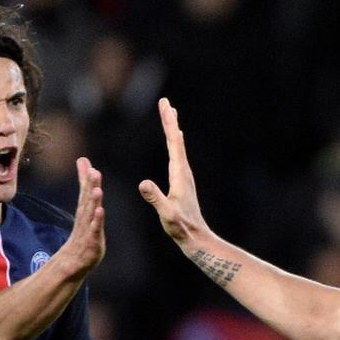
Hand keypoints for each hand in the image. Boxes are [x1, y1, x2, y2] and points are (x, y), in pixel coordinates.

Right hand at [58, 157, 105, 277]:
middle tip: (93, 171)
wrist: (73, 262)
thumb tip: (82, 165)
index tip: (85, 162)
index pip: (84, 192)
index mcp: (84, 211)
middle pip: (87, 201)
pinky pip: (95, 231)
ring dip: (93, 202)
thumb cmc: (82, 233)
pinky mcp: (92, 242)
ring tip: (97, 190)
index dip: (86, 178)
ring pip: (90, 215)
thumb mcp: (84, 210)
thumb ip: (84, 186)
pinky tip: (100, 211)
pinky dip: (97, 221)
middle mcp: (84, 218)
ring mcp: (87, 230)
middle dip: (90, 186)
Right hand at [139, 98, 210, 249]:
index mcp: (179, 174)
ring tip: (170, 115)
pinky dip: (173, 142)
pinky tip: (173, 142)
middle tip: (165, 102)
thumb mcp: (166, 214)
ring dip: (172, 129)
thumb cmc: (181, 228)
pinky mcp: (182, 181)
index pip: (174, 142)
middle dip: (169, 120)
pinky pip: (176, 155)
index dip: (168, 123)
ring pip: (178, 146)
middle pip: (176, 139)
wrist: (196, 238)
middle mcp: (184, 171)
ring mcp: (184, 175)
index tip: (165, 105)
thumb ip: (156, 198)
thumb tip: (143, 183)